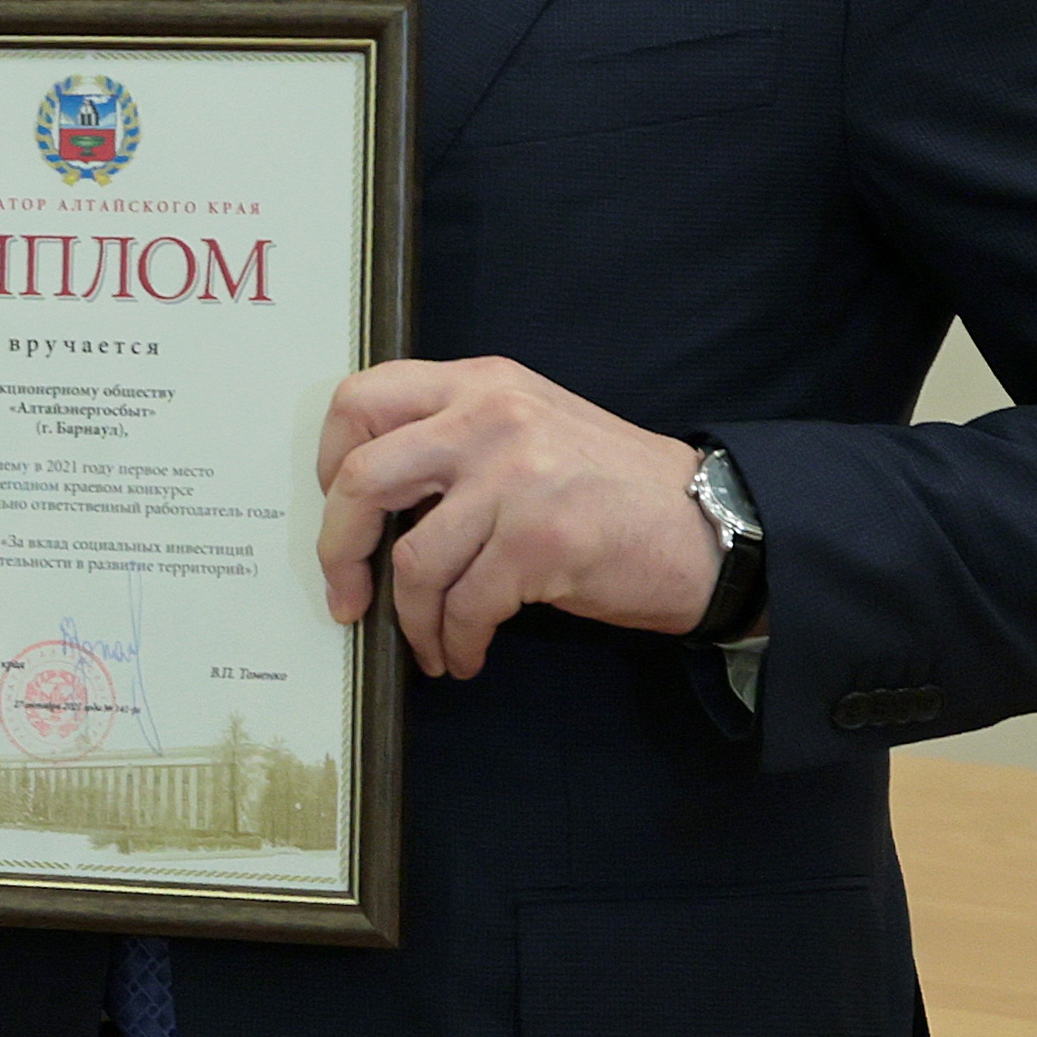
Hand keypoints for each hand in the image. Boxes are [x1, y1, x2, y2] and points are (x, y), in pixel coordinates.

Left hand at [313, 357, 718, 680]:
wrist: (707, 524)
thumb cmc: (608, 486)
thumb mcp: (526, 428)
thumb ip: (451, 440)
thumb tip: (365, 506)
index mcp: (479, 382)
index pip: (361, 400)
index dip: (329, 462)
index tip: (338, 511)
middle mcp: (490, 415)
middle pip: (362, 478)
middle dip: (338, 551)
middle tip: (346, 595)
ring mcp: (516, 476)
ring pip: (413, 562)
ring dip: (412, 622)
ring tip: (430, 645)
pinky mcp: (542, 539)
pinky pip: (465, 606)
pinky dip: (456, 642)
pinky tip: (465, 654)